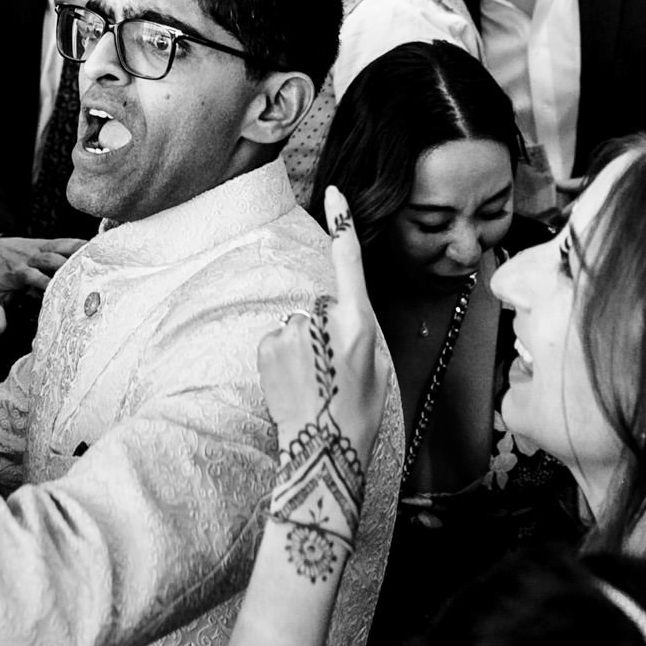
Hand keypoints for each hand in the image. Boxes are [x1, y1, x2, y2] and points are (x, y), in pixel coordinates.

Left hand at [0, 236, 86, 332]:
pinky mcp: (44, 243)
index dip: (48, 284)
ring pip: (59, 247)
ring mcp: (38, 249)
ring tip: (95, 257)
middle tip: (86, 277)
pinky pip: (62, 241)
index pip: (36, 278)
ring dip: (76, 251)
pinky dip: (77, 243)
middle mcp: (30, 258)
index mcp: (18, 272)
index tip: (63, 295)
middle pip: (50, 260)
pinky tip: (92, 246)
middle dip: (67, 267)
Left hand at [255, 186, 387, 582]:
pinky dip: (283, 358)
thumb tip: (339, 315)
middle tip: (333, 370)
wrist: (324, 451)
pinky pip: (277, 340)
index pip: (349, 265)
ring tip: (313, 383)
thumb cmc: (359, 413)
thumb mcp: (378, 368)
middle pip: (322, 307)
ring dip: (302, 347)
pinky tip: (294, 384)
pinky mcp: (268, 346)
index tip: (333, 193)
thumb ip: (359, 332)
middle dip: (324, 330)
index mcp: (359, 325)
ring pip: (298, 326)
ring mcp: (293, 333)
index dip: (342, 226)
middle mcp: (324, 321)